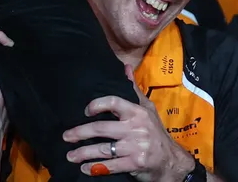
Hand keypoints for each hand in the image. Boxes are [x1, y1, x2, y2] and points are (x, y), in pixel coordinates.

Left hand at [63, 67, 194, 181]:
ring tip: (70, 156)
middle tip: (66, 136)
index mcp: (137, 112)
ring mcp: (135, 147)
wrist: (171, 161)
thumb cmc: (156, 133)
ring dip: (83, 153)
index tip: (85, 111)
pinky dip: (96, 168)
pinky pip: (111, 166)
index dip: (97, 105)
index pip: (113, 102)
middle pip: (101, 128)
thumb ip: (134, 90)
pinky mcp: (135, 163)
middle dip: (80, 133)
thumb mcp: (148, 109)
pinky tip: (85, 168)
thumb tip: (125, 68)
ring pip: (103, 149)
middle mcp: (136, 128)